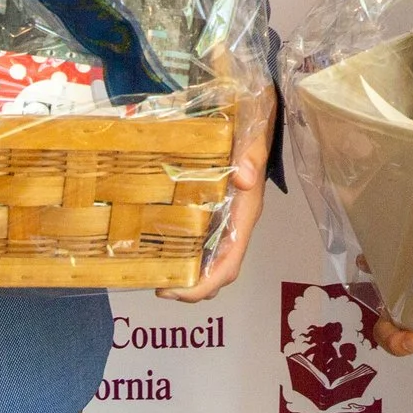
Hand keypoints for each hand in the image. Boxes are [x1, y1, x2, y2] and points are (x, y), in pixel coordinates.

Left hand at [158, 138, 266, 302]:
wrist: (257, 121)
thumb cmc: (252, 135)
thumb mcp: (252, 141)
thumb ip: (251, 157)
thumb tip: (245, 179)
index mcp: (244, 215)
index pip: (229, 263)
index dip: (204, 284)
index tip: (176, 291)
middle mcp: (236, 223)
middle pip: (219, 271)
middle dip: (192, 287)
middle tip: (158, 286)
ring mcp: (226, 219)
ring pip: (211, 260)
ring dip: (188, 274)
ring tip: (156, 273)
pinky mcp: (215, 210)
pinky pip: (202, 241)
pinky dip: (185, 252)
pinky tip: (162, 247)